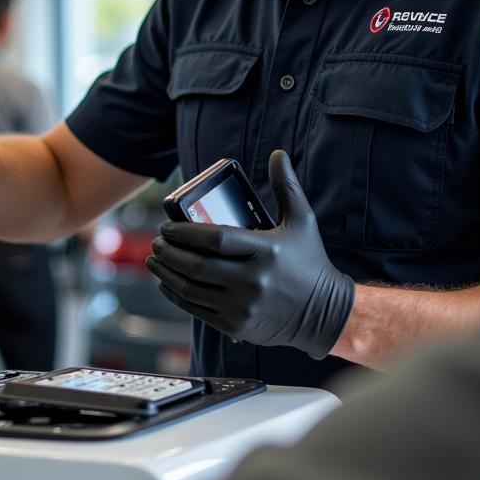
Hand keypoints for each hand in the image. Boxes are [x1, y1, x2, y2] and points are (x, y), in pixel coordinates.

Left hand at [147, 150, 353, 359]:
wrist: (325, 313)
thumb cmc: (309, 262)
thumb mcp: (302, 221)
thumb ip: (286, 186)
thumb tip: (278, 153)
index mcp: (266, 251)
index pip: (215, 239)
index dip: (185, 232)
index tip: (167, 226)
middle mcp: (252, 281)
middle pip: (197, 265)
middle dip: (169, 252)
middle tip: (157, 241)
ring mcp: (243, 307)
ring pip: (191, 289)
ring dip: (166, 273)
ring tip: (155, 259)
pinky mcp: (236, 326)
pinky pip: (196, 310)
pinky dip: (176, 295)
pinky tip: (167, 283)